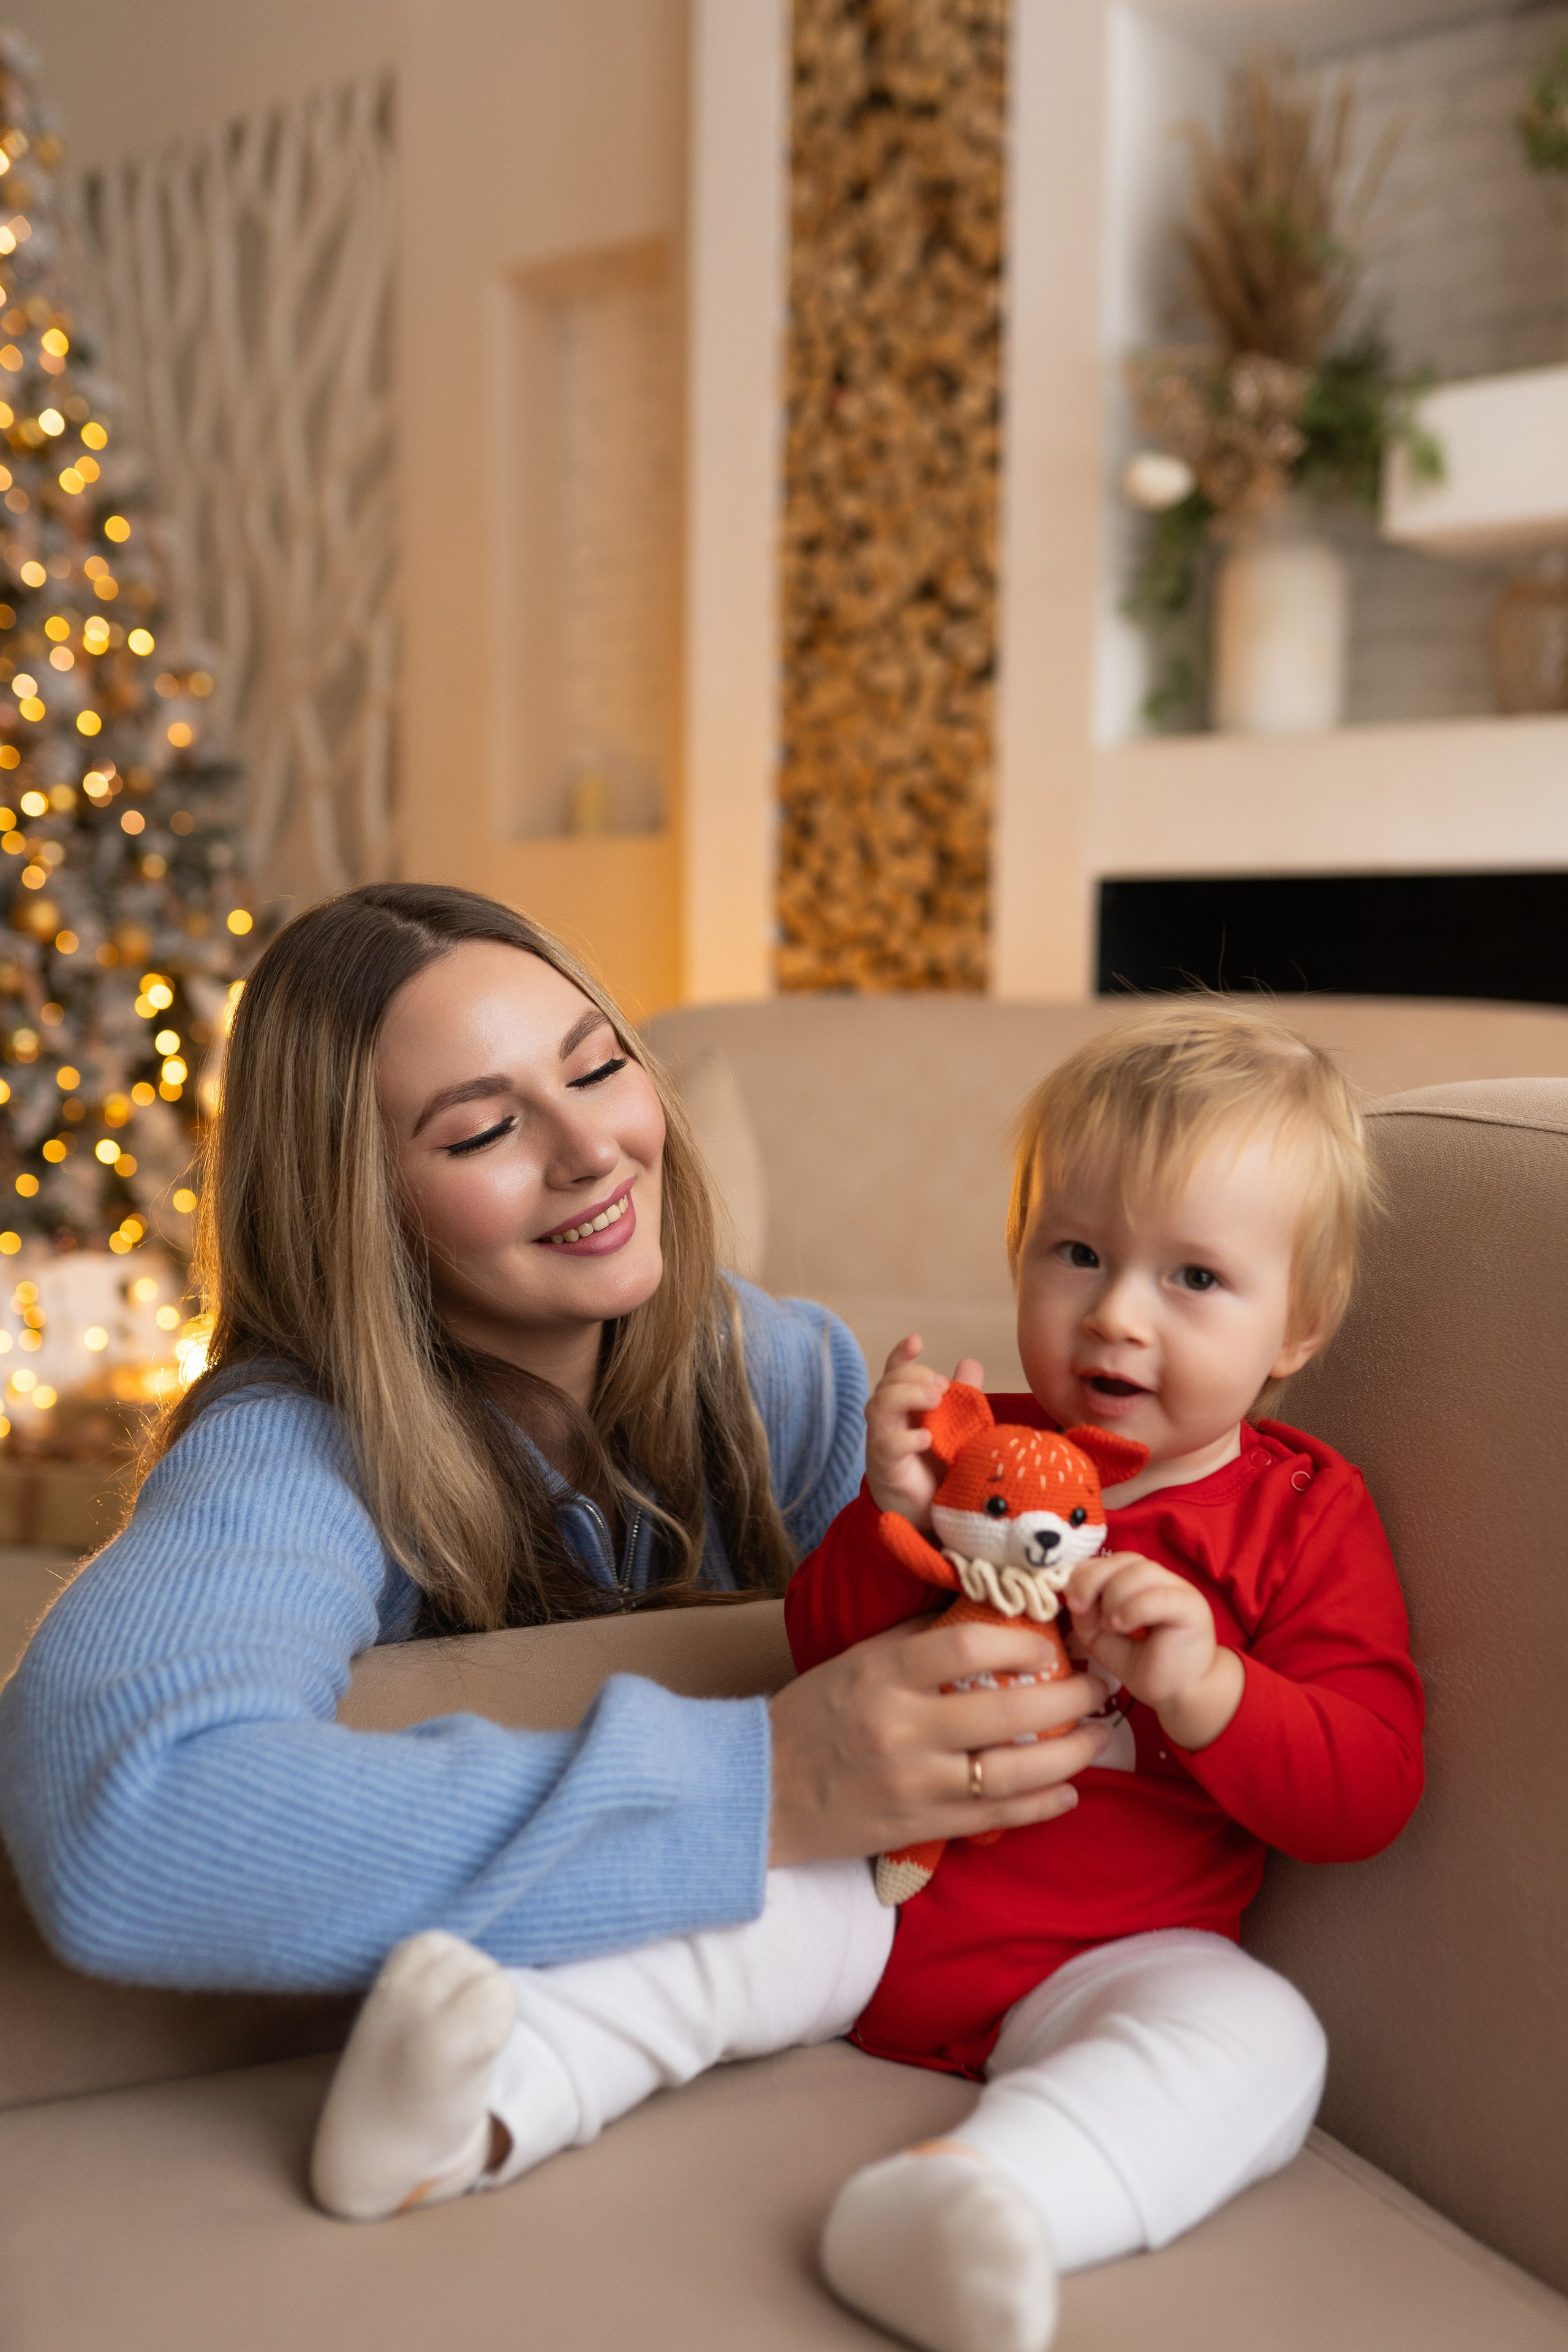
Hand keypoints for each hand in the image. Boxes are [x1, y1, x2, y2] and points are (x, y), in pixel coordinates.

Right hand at [767, 1615, 1111, 1865]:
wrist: (760, 1792)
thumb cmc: (813, 1715)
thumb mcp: (858, 1661)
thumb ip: (918, 1641)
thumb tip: (987, 1613)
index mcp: (884, 1676)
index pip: (968, 1645)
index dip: (1022, 1638)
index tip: (1050, 1639)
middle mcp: (903, 1729)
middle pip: (1008, 1709)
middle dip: (1069, 1696)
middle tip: (1098, 1684)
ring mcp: (916, 1784)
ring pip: (1015, 1770)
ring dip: (1071, 1753)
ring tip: (1099, 1735)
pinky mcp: (922, 1828)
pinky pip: (997, 1817)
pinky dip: (1042, 1804)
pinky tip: (1069, 1789)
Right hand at [864, 1336, 984, 1526]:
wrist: (928, 1512)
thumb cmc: (938, 1465)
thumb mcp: (956, 1427)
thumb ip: (963, 1397)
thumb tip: (970, 1362)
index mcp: (904, 1405)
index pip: (895, 1371)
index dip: (901, 1354)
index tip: (916, 1340)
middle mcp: (888, 1419)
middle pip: (887, 1382)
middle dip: (913, 1376)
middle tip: (941, 1387)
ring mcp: (882, 1441)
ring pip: (878, 1406)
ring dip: (907, 1396)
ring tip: (936, 1401)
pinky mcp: (885, 1468)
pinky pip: (887, 1446)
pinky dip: (906, 1438)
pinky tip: (926, 1438)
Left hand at [1064, 1550, 1243, 1752]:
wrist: (1180, 1696)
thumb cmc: (1145, 1665)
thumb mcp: (1102, 1639)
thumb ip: (1086, 1615)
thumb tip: (1073, 1595)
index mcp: (1142, 1583)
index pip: (1113, 1561)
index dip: (1088, 1572)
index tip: (1071, 1600)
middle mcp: (1163, 1580)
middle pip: (1125, 1560)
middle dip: (1094, 1580)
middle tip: (1079, 1608)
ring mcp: (1181, 1591)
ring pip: (1141, 1572)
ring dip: (1114, 1596)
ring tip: (1109, 1625)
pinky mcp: (1192, 1608)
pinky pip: (1159, 1596)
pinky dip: (1133, 1608)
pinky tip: (1121, 1626)